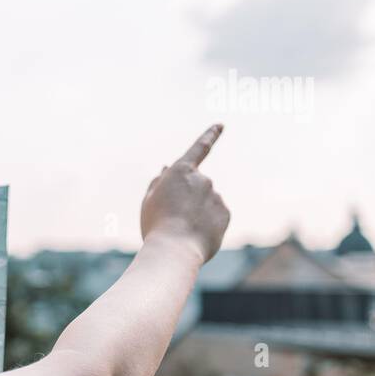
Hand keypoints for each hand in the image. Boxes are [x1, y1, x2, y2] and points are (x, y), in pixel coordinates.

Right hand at [140, 124, 230, 263]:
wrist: (175, 250)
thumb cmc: (156, 225)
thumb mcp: (149, 201)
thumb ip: (159, 182)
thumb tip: (167, 168)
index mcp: (181, 171)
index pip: (199, 148)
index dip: (209, 135)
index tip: (220, 125)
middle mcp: (202, 179)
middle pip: (195, 187)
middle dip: (187, 199)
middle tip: (172, 219)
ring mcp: (216, 196)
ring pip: (205, 203)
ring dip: (196, 213)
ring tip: (182, 231)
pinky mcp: (225, 213)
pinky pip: (215, 216)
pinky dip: (206, 224)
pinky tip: (195, 235)